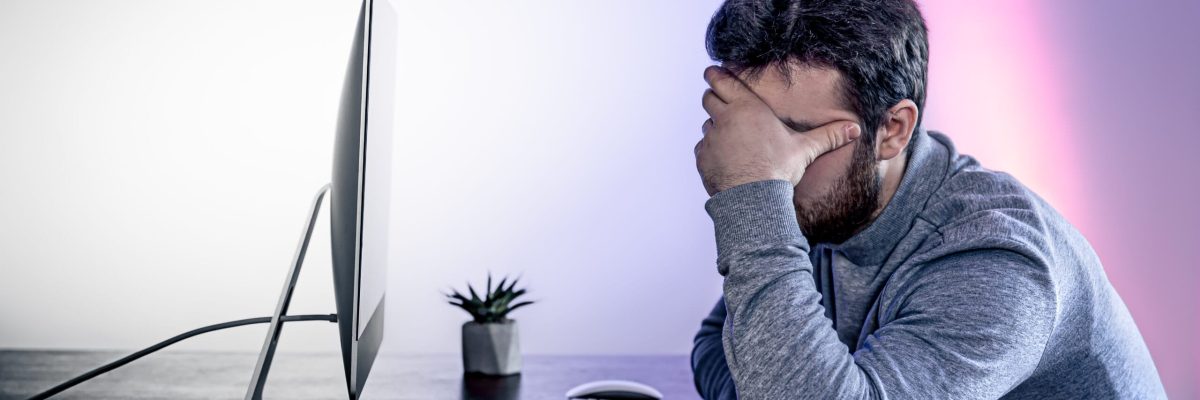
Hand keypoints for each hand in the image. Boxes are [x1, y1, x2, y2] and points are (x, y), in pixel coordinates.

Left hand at [694, 66, 860, 195]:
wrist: (754, 198)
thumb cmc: (779, 170)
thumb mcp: (805, 149)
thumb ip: (828, 136)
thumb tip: (855, 130)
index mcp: (747, 107)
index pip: (722, 81)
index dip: (716, 74)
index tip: (713, 71)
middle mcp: (725, 119)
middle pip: (709, 98)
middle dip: (713, 96)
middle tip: (719, 99)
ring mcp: (711, 139)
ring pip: (707, 124)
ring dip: (714, 126)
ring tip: (728, 134)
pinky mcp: (702, 158)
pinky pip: (702, 148)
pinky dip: (710, 150)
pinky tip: (723, 158)